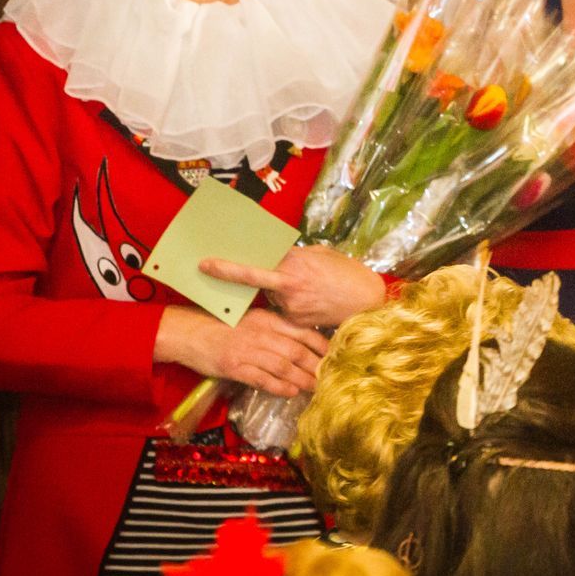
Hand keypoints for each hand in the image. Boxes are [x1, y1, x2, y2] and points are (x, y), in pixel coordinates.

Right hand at [157, 305, 328, 396]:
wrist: (188, 331)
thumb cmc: (221, 325)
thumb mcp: (251, 319)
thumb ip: (273, 328)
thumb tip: (298, 341)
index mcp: (267, 319)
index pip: (302, 331)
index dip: (320, 344)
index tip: (334, 355)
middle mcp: (261, 333)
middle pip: (296, 350)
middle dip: (316, 366)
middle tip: (330, 377)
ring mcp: (247, 350)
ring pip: (282, 366)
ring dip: (301, 379)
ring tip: (315, 388)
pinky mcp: (234, 367)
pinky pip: (261, 378)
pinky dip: (278, 386)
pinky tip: (290, 392)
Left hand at [201, 244, 387, 328]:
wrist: (369, 302)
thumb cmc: (348, 273)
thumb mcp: (322, 254)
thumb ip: (296, 255)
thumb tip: (277, 253)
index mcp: (293, 265)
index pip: (252, 267)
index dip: (227, 268)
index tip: (205, 265)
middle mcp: (288, 286)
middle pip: (258, 282)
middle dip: (251, 278)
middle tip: (245, 272)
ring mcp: (291, 307)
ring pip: (273, 296)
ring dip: (281, 290)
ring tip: (311, 287)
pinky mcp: (297, 322)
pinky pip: (285, 310)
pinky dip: (292, 304)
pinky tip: (312, 300)